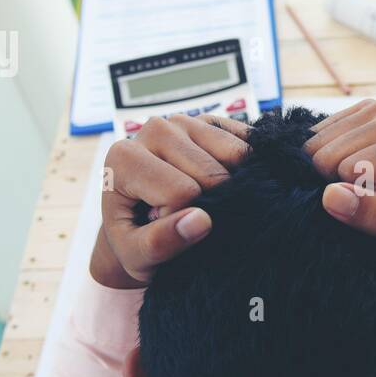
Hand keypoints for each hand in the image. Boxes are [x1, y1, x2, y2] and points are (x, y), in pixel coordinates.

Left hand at [92, 114, 249, 287]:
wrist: (140, 223)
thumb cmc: (135, 239)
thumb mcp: (137, 255)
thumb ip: (161, 243)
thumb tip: (202, 221)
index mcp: (125, 157)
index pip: (181, 192)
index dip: (181, 220)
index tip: (162, 223)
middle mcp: (154, 129)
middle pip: (211, 173)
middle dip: (210, 204)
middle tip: (186, 212)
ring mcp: (185, 121)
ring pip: (236, 155)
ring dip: (233, 187)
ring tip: (204, 198)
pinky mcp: (211, 121)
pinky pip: (248, 142)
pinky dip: (250, 168)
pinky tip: (229, 183)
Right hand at [304, 99, 375, 271]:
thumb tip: (331, 195)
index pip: (352, 170)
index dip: (361, 203)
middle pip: (329, 156)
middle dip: (344, 187)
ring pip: (315, 146)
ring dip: (333, 177)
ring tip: (372, 187)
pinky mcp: (363, 109)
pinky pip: (315, 138)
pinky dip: (326, 164)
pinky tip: (357, 174)